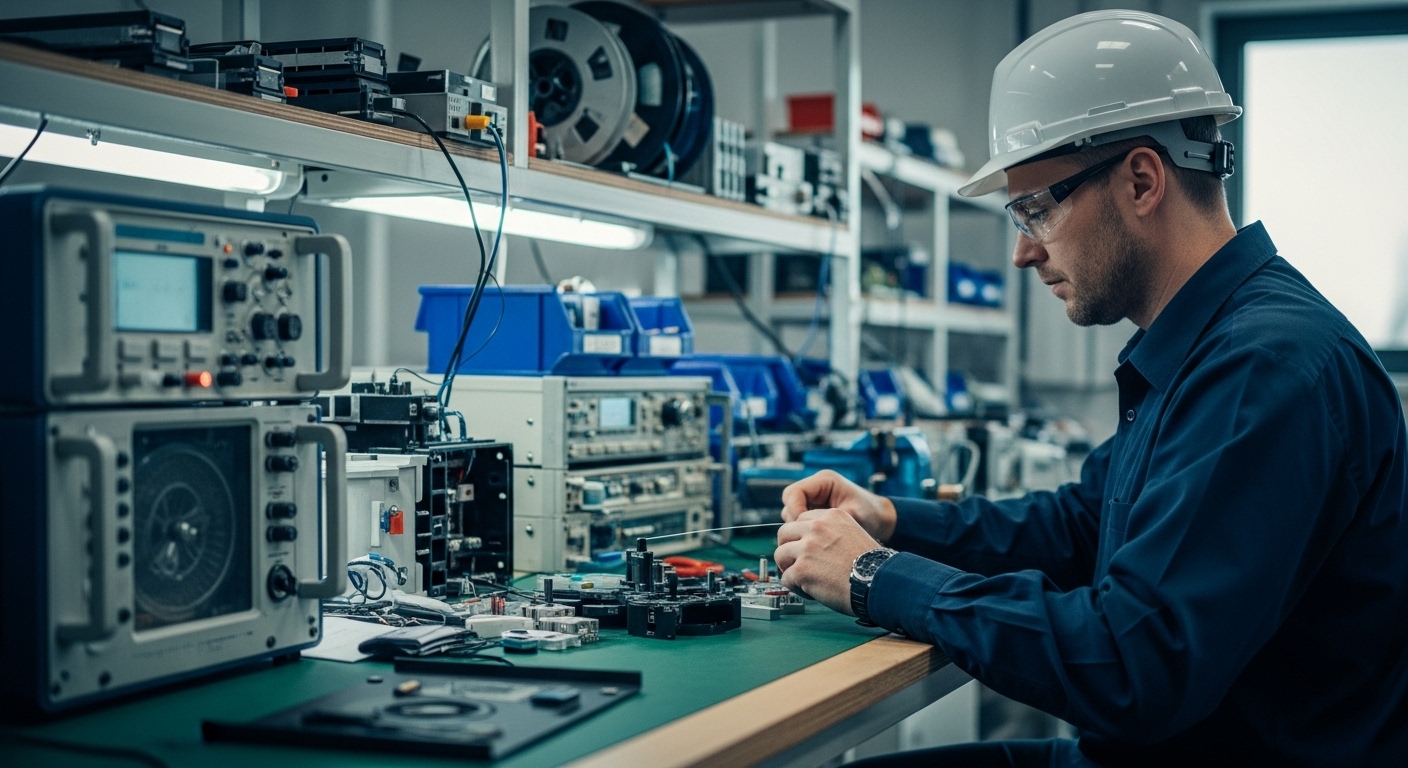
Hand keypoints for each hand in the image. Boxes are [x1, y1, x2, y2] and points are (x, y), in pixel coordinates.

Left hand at [774, 508, 882, 614]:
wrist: (880, 583)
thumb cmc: (871, 566)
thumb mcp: (853, 535)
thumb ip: (831, 534)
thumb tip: (809, 544)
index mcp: (831, 516)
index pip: (801, 520)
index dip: (801, 537)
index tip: (806, 550)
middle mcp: (817, 528)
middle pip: (784, 533)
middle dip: (788, 550)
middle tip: (798, 564)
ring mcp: (807, 547)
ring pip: (780, 555)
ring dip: (790, 569)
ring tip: (806, 580)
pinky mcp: (802, 569)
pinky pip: (786, 578)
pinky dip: (796, 587)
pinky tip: (812, 591)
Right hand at [781, 470, 897, 542]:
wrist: (881, 520)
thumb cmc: (871, 515)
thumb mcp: (854, 517)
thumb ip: (831, 521)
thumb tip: (811, 532)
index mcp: (824, 481)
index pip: (794, 493)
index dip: (794, 510)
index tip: (803, 529)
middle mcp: (816, 487)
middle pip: (789, 502)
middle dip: (795, 521)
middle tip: (807, 536)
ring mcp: (814, 498)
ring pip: (791, 512)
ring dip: (798, 527)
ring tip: (814, 538)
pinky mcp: (814, 510)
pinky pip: (799, 520)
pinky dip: (804, 530)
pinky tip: (817, 539)